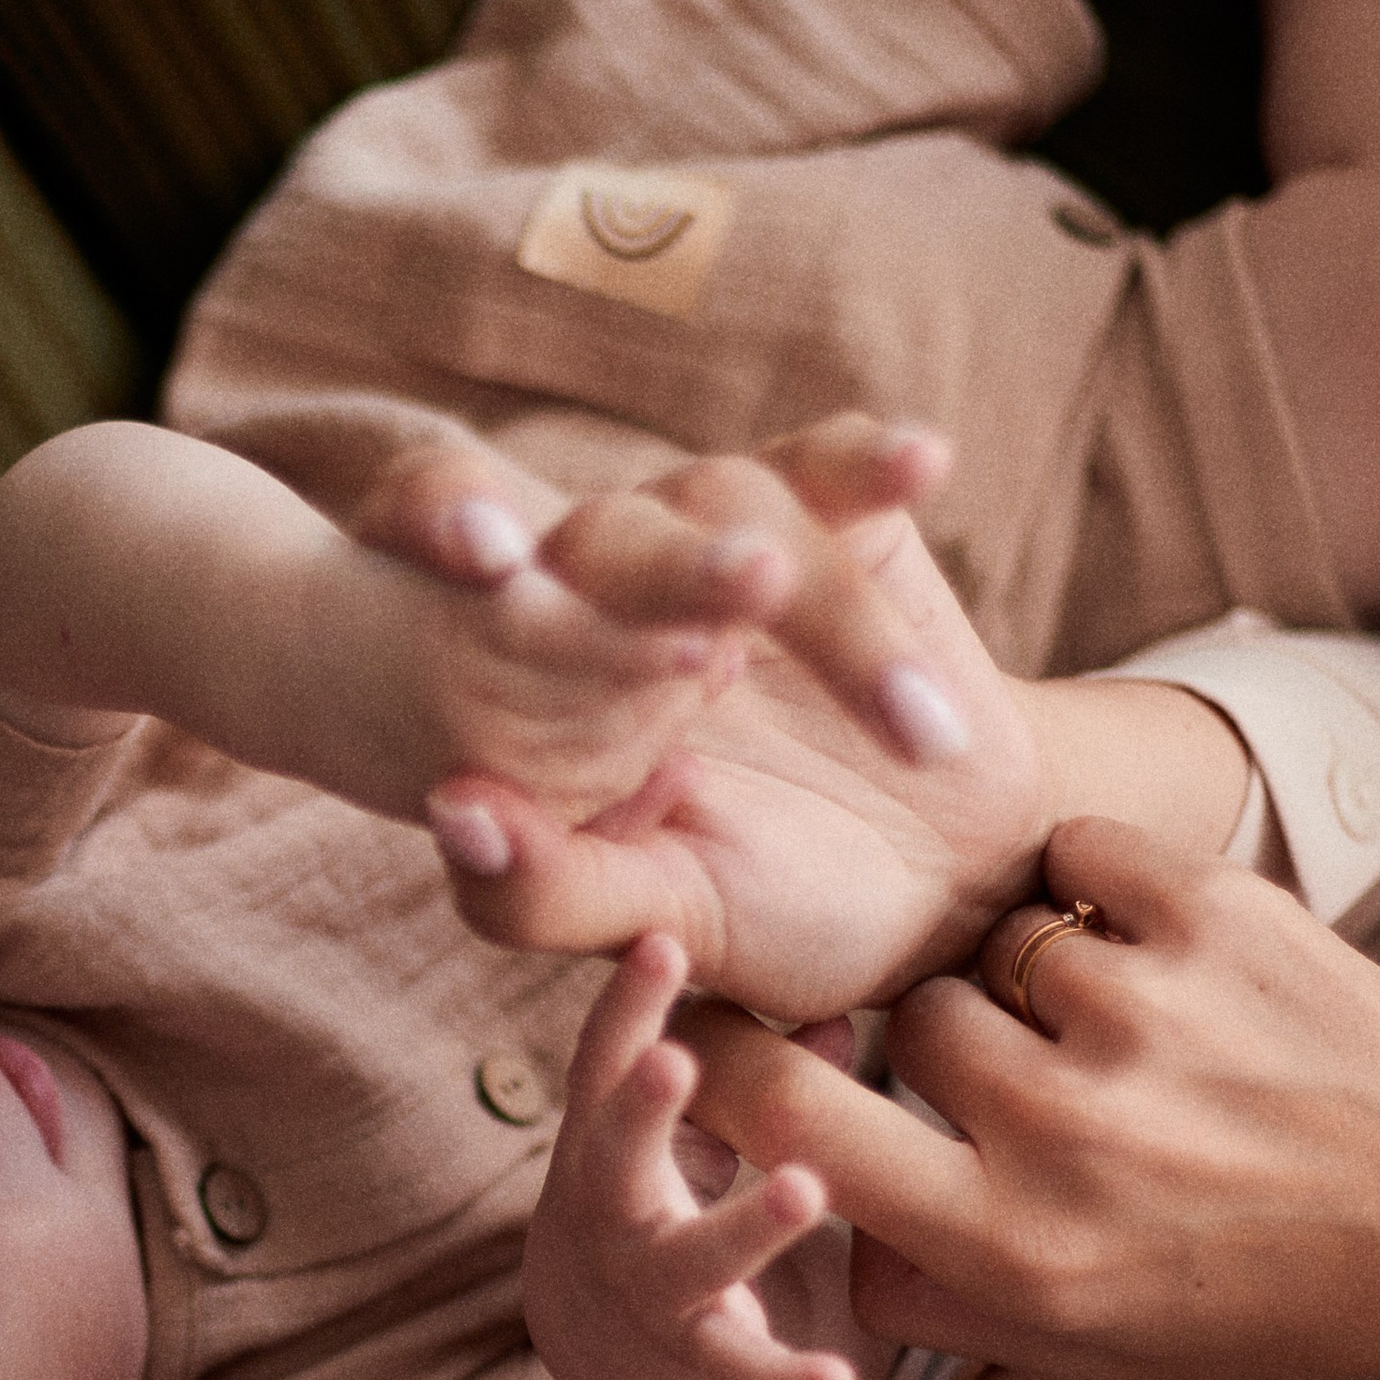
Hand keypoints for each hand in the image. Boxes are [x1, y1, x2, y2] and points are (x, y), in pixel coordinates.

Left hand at [418, 452, 1053, 1020]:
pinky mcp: (834, 510)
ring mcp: (720, 537)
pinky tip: (922, 464)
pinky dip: (872, 461)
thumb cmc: (772, 908)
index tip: (478, 552)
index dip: (438, 520)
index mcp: (524, 674)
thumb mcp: (658, 918)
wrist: (941, 883)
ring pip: (732, 515)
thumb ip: (546, 887)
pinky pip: (835, 469)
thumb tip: (455, 810)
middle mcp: (606, 582)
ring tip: (907, 718)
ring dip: (813, 602)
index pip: (442, 548)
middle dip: (665, 568)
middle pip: (605, 539)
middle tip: (749, 591)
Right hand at [528, 937, 878, 1379]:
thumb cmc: (650, 1181)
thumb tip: (842, 1013)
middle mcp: (609, 1207)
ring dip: (743, 1227)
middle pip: (615, 1153)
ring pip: (688, 1260)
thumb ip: (754, 1068)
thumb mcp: (687, 1121)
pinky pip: (738, 1369)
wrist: (596, 1325)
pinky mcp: (689, 1350)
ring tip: (804, 1189)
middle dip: (642, 1106)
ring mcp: (645, 1282)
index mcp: (602, 1134)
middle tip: (677, 1058)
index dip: (625, 1003)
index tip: (658, 943)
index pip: (602, 1059)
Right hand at [678, 816, 1379, 1379]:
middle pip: (904, 1024)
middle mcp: (1063, 1132)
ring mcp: (1141, 1013)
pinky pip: (1075, 861)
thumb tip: (815, 1204)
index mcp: (1011, 1246)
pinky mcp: (1218, 916)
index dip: (724, 1068)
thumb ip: (924, 1293)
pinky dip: (1097, 896)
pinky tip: (1153, 957)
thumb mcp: (1077, 1341)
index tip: (716, 1044)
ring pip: (991, 951)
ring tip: (1131, 1039)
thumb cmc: (1263, 1290)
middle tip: (1037, 1085)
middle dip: (948, 1047)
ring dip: (1036, 984)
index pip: (787, 1122)